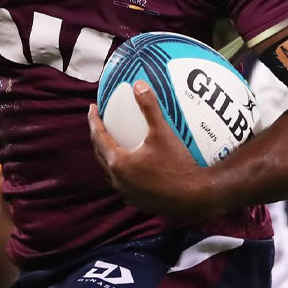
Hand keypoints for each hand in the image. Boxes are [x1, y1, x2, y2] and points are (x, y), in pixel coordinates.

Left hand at [88, 81, 208, 218]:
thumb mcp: (162, 133)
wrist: (195, 197)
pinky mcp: (138, 202)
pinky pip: (124, 183)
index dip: (94, 121)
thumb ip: (149, 107)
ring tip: (114, 142)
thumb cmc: (178, 164)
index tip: (93, 108)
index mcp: (119, 163)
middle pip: (100, 154)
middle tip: (100, 122)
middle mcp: (118, 180)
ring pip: (111, 172)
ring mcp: (128, 194)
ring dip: (108, 156)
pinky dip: (123, 171)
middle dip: (98, 137)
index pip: (98, 137)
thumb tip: (139, 84)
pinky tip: (134, 165)